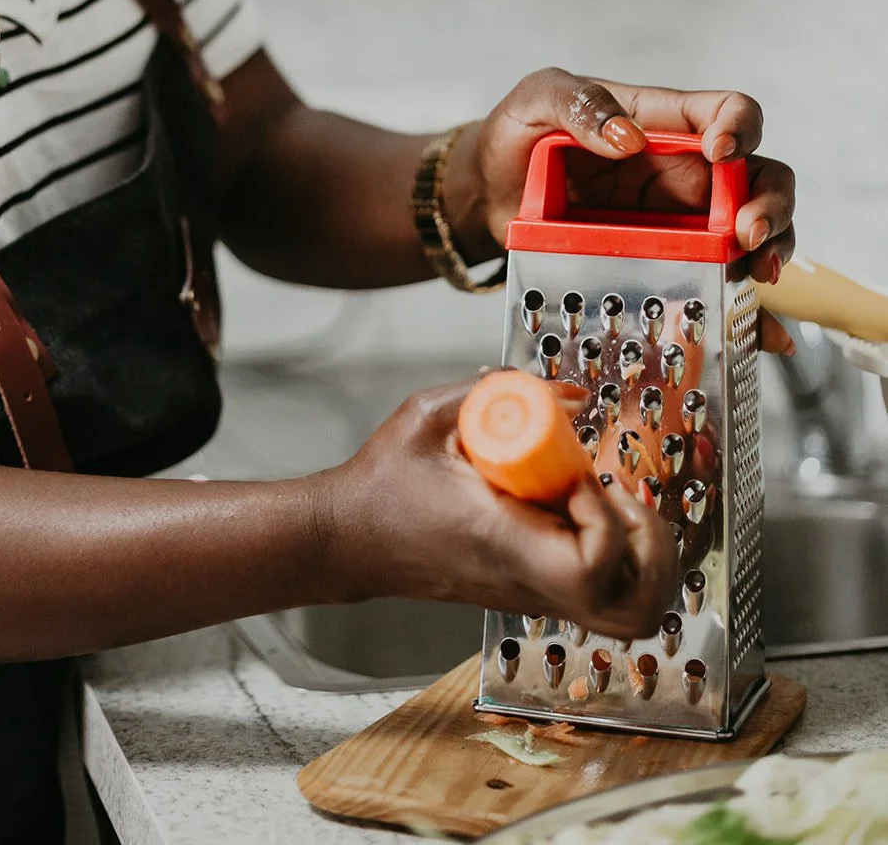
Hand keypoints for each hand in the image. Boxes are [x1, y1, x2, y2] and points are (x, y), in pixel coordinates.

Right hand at [316, 378, 677, 639]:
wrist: (351, 539)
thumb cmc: (385, 482)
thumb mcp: (430, 414)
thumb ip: (499, 389)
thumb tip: (570, 393)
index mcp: (502, 543)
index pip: (589, 570)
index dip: (607, 523)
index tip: (581, 476)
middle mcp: (528, 583)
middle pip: (633, 613)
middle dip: (651, 553)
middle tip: (619, 500)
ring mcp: (534, 597)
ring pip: (628, 615)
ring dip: (642, 561)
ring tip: (611, 508)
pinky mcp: (534, 594)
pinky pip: (603, 596)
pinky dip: (619, 559)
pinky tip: (585, 512)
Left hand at [445, 68, 795, 352]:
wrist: (487, 194)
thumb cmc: (519, 136)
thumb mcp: (539, 99)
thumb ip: (579, 103)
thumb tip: (627, 136)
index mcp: (665, 121)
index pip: (728, 112)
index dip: (740, 128)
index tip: (720, 152)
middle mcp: (685, 171)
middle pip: (761, 176)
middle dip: (770, 204)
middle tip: (748, 234)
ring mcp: (682, 222)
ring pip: (755, 232)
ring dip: (770, 252)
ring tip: (755, 275)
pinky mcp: (668, 265)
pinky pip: (718, 286)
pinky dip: (747, 313)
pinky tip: (760, 334)